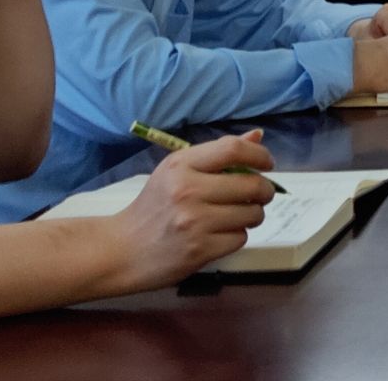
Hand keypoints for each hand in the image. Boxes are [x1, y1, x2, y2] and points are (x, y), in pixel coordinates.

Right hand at [99, 131, 275, 293]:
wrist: (120, 251)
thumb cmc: (153, 207)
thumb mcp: (176, 171)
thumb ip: (218, 154)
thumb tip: (258, 136)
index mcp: (181, 165)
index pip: (233, 149)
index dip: (259, 155)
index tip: (267, 164)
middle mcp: (188, 191)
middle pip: (252, 184)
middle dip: (264, 191)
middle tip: (258, 195)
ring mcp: (194, 222)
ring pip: (252, 214)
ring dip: (251, 215)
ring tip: (234, 215)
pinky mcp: (199, 250)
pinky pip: (240, 238)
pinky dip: (235, 236)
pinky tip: (218, 234)